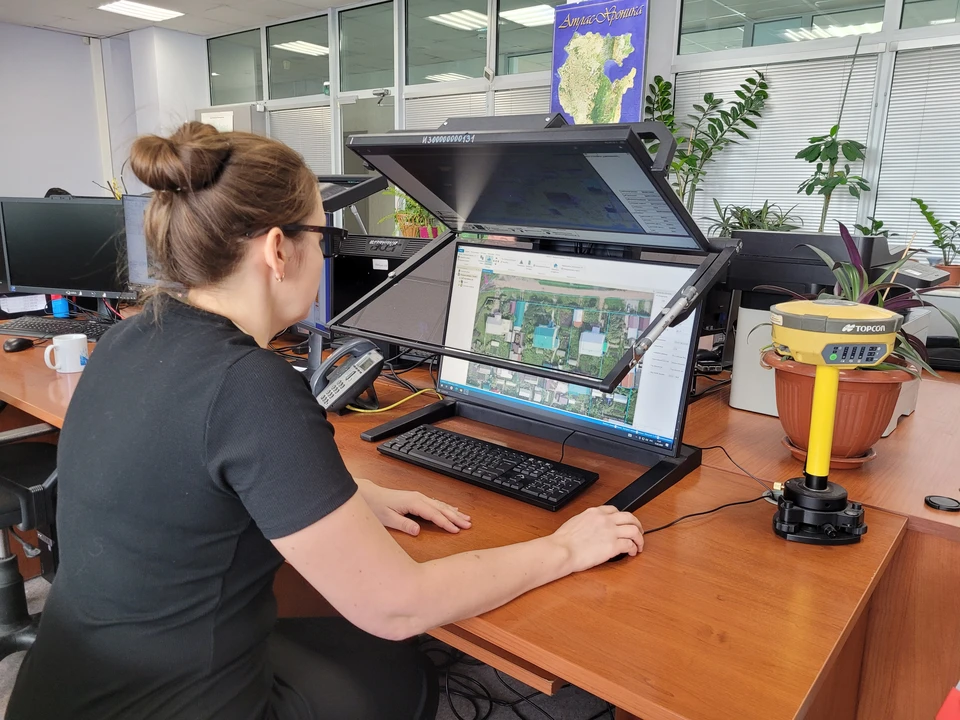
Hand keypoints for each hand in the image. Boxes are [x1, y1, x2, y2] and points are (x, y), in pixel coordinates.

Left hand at [357, 479, 471, 536]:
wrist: (370, 495)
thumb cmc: (377, 507)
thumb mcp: (388, 518)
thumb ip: (404, 524)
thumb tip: (418, 531)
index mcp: (413, 502)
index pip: (434, 514)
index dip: (446, 523)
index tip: (456, 530)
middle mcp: (419, 498)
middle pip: (441, 509)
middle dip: (456, 517)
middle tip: (468, 525)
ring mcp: (419, 497)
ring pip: (441, 505)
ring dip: (454, 512)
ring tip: (466, 518)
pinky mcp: (417, 499)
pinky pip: (436, 503)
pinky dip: (446, 508)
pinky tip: (453, 510)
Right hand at [550, 506, 642, 571]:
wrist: (562, 550)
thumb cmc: (563, 541)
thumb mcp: (575, 522)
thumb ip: (587, 522)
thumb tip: (590, 528)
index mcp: (594, 512)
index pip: (615, 510)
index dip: (622, 518)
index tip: (624, 524)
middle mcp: (605, 519)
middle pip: (630, 517)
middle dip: (637, 525)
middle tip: (639, 532)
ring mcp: (610, 531)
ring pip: (634, 530)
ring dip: (639, 538)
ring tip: (639, 545)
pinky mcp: (613, 545)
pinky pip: (630, 544)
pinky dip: (634, 548)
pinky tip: (632, 553)